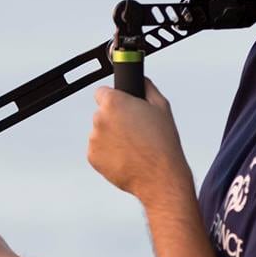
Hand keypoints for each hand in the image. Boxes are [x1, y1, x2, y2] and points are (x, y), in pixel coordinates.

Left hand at [88, 79, 189, 200]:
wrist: (159, 177)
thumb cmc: (162, 144)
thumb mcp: (162, 107)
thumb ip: (147, 88)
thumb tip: (141, 80)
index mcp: (114, 103)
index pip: (102, 92)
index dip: (115, 99)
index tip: (122, 107)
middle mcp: (100, 119)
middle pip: (102, 114)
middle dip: (115, 120)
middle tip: (134, 131)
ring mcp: (94, 139)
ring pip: (100, 133)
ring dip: (112, 138)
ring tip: (133, 147)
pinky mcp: (92, 157)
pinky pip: (98, 151)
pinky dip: (109, 153)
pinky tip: (126, 157)